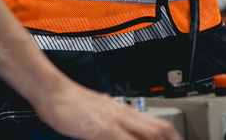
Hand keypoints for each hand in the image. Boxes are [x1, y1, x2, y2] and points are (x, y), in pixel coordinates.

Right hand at [35, 82, 180, 139]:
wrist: (53, 91)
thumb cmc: (71, 103)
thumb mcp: (98, 114)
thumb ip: (113, 125)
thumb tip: (123, 134)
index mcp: (125, 111)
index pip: (158, 125)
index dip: (172, 139)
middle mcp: (125, 114)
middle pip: (160, 130)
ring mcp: (116, 121)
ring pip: (150, 135)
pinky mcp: (103, 129)